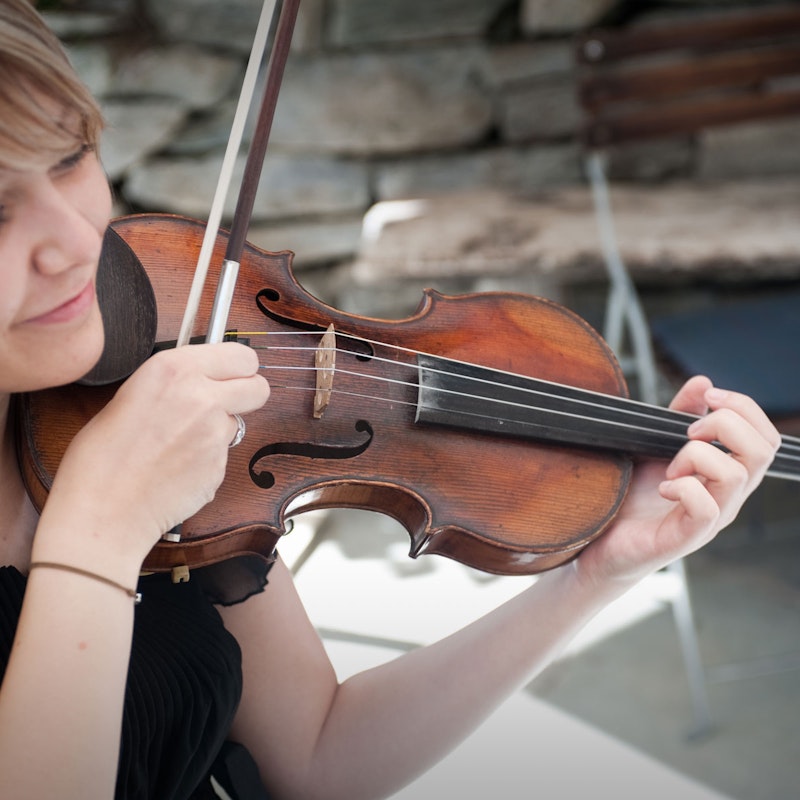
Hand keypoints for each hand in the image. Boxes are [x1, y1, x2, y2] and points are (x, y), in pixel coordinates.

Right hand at [37, 342, 269, 568]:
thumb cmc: (102, 456)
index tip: (232, 373)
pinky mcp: (221, 466)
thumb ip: (176, 383)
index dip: (239, 367)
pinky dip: (208, 460)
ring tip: (179, 445)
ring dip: (220, 430)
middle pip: (259, 387)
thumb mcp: (132, 393)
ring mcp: (216, 433)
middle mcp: (202, 396)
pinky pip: (224, 454)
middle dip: (247, 394)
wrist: (104, 509)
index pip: (240, 355)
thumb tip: (201, 382)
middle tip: (224, 403)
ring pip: (239, 422)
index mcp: (175, 369)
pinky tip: (178, 468)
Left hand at [573, 376, 779, 590]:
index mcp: (726, 475)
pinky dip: (683, 488)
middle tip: (688, 432)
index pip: (766, 438)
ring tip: (670, 468)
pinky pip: (705, 509)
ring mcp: (709, 520)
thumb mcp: (656, 446)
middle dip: (725, 424)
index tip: (707, 398)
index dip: (744, 408)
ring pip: (735, 476)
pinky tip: (663, 487)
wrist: (601, 541)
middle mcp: (727, 498)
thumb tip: (703, 382)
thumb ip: (680, 416)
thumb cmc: (632, 497)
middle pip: (762, 451)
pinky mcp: (684, 538)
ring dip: (696, 457)